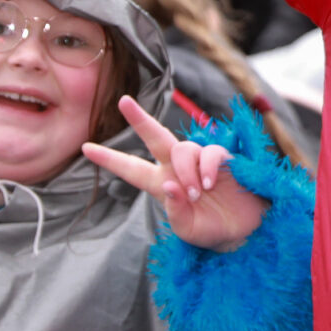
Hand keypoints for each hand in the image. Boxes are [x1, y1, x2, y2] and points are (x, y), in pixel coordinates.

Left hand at [82, 95, 266, 250]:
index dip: (109, 159)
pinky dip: (207, 168)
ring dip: (186, 170)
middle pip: (155, 137)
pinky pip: (209, 153)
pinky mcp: (222, 159)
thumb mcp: (187, 229)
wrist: (245, 229)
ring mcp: (199, 161)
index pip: (131, 169)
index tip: (85, 148)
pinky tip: (210, 184)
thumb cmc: (211, 230)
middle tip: (123, 101)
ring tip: (197, 193)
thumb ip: (175, 212)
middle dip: (139, 119)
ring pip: (183, 149)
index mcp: (161, 185)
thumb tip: (169, 186)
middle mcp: (177, 168)